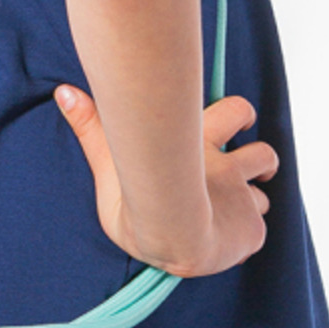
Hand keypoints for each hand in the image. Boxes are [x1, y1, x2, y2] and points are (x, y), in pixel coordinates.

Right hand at [53, 85, 277, 277]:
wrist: (172, 235)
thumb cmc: (135, 202)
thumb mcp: (108, 162)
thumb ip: (90, 125)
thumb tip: (62, 91)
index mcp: (199, 145)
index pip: (234, 112)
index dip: (238, 115)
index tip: (235, 120)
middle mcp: (227, 167)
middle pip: (262, 150)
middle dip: (261, 155)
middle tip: (253, 159)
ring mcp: (243, 197)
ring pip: (266, 190)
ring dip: (261, 188)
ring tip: (251, 196)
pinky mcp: (252, 228)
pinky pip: (260, 225)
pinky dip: (252, 226)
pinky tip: (237, 235)